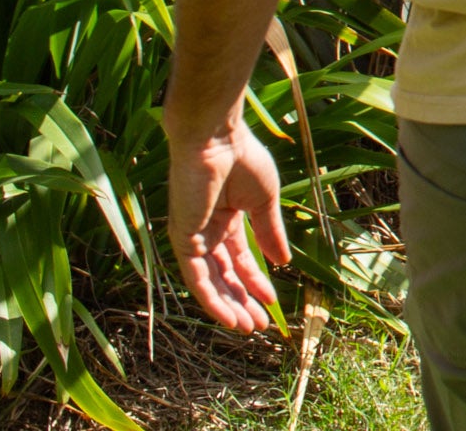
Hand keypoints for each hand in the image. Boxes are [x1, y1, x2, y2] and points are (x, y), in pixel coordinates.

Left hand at [165, 116, 290, 331]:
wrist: (218, 139)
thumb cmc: (243, 159)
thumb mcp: (265, 201)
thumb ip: (271, 232)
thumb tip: (283, 261)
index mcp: (227, 219)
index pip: (240, 260)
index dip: (256, 281)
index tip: (273, 301)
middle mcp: (207, 232)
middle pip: (224, 277)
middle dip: (242, 301)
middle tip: (260, 325)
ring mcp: (192, 238)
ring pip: (210, 283)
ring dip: (228, 307)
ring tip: (248, 327)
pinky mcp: (182, 240)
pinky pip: (196, 278)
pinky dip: (212, 299)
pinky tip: (230, 315)